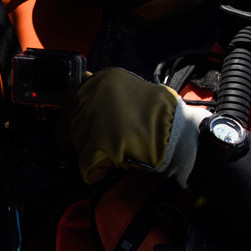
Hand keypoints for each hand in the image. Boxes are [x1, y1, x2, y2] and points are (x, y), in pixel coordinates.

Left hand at [58, 69, 211, 185]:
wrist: (178, 133)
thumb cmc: (160, 115)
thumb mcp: (132, 89)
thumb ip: (106, 93)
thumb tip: (83, 86)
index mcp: (103, 79)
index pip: (73, 100)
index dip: (75, 119)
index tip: (76, 130)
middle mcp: (95, 94)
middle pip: (73, 123)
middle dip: (83, 138)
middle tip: (100, 146)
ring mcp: (96, 119)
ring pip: (77, 144)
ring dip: (90, 153)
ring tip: (113, 154)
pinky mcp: (100, 144)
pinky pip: (86, 164)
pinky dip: (93, 171)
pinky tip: (107, 167)